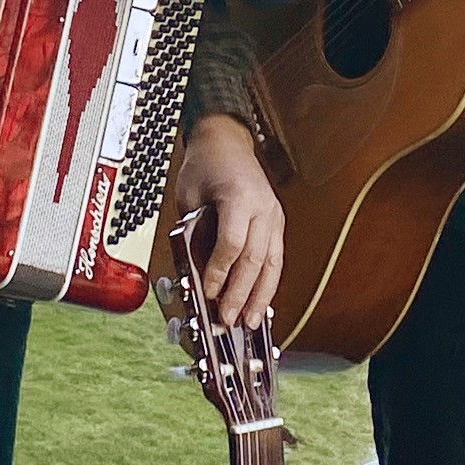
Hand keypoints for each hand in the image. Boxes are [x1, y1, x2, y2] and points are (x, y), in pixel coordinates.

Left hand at [176, 114, 283, 328]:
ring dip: (261, 297)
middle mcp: (263, 208)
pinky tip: (260, 303)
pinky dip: (267, 284)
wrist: (226, 141)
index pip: (232, 244)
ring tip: (250, 323)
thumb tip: (194, 274)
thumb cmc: (204, 165)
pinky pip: (275, 258)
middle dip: (240, 294)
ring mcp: (274, 216)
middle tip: (227, 320)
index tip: (207, 293)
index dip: (219, 273)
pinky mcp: (277, 224)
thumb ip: (193, 233)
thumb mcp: (188, 197)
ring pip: (272, 264)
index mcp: (240, 196)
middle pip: (255, 259)